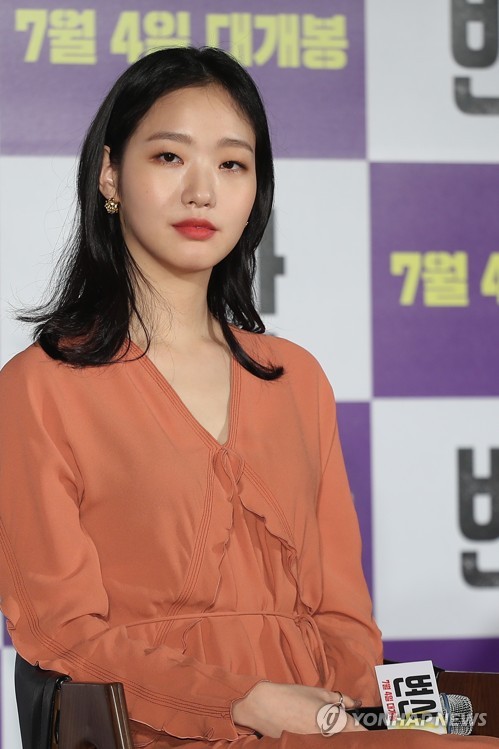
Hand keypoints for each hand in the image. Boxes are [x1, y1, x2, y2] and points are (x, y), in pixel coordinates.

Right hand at [232, 682, 365, 737]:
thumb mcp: (319, 692)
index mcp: (335, 722)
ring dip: (337, 738)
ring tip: (326, 726)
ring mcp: (316, 745)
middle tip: (348, 727)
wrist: (265, 707)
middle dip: (351, 735)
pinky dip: (324, 740)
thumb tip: (357, 703)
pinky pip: (321, 745)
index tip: (372, 732)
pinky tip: (317, 732)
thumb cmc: (292, 696)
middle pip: (348, 740)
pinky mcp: (304, 747)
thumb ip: (342, 699)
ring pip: (335, 743)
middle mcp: (329, 737)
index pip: (360, 732)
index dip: (366, 732)